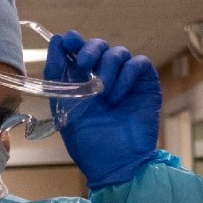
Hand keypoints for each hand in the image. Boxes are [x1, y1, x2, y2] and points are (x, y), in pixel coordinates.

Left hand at [46, 32, 160, 189]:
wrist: (113, 162)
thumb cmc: (87, 140)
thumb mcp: (62, 105)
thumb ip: (57, 72)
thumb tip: (59, 39)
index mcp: (83, 80)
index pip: (80, 49)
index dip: (75, 41)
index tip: (70, 41)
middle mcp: (105, 76)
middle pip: (100, 45)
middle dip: (90, 49)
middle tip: (84, 64)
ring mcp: (126, 80)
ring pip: (119, 52)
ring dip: (108, 68)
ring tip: (103, 94)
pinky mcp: (145, 85)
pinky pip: (139, 64)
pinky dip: (127, 76)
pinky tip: (117, 97)